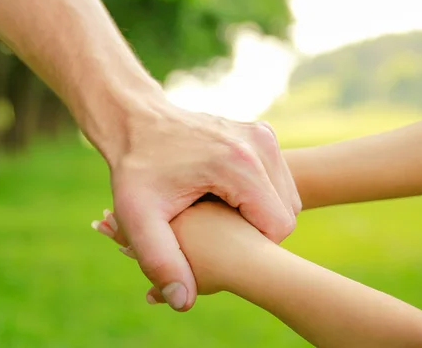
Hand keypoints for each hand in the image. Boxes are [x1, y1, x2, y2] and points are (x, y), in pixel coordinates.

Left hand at [103, 101, 300, 310]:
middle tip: (212, 226)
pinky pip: (274, 178)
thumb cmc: (135, 169)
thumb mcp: (138, 217)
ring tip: (214, 209)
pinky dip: (255, 193)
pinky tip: (220, 193)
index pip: (277, 228)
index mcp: (240, 166)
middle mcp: (259, 144)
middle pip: (285, 211)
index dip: (251, 247)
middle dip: (253, 229)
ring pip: (283, 195)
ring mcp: (262, 134)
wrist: (135, 121)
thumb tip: (182, 301)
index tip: (216, 242)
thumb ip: (159, 260)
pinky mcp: (259, 132)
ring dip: (256, 211)